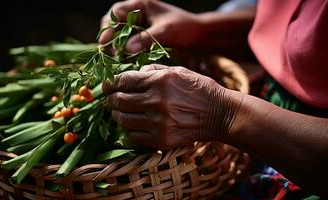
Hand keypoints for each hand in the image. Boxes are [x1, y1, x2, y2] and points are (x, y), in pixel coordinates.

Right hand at [99, 0, 203, 52]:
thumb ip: (146, 39)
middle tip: (107, 54)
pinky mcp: (143, 39)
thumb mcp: (166, 32)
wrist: (200, 37)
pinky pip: (129, 45)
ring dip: (116, 48)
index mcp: (141, 6)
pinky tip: (124, 63)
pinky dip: (125, 54)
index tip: (105, 42)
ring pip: (120, 37)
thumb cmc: (185, 28)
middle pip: (114, 25)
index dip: (108, 27)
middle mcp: (137, 15)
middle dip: (109, 39)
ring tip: (114, 61)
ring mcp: (140, 28)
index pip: (117, 12)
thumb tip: (125, 49)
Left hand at [103, 64, 242, 149]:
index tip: (107, 86)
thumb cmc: (199, 89)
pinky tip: (133, 124)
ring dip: (117, 115)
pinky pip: (133, 136)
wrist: (220, 114)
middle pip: (120, 101)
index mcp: (160, 80)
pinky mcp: (161, 140)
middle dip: (111, 100)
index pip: (124, 81)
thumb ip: (153, 70)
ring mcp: (158, 122)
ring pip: (123, 120)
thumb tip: (134, 74)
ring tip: (119, 112)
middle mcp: (157, 101)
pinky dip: (129, 130)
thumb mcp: (178, 71)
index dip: (111, 83)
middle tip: (111, 100)